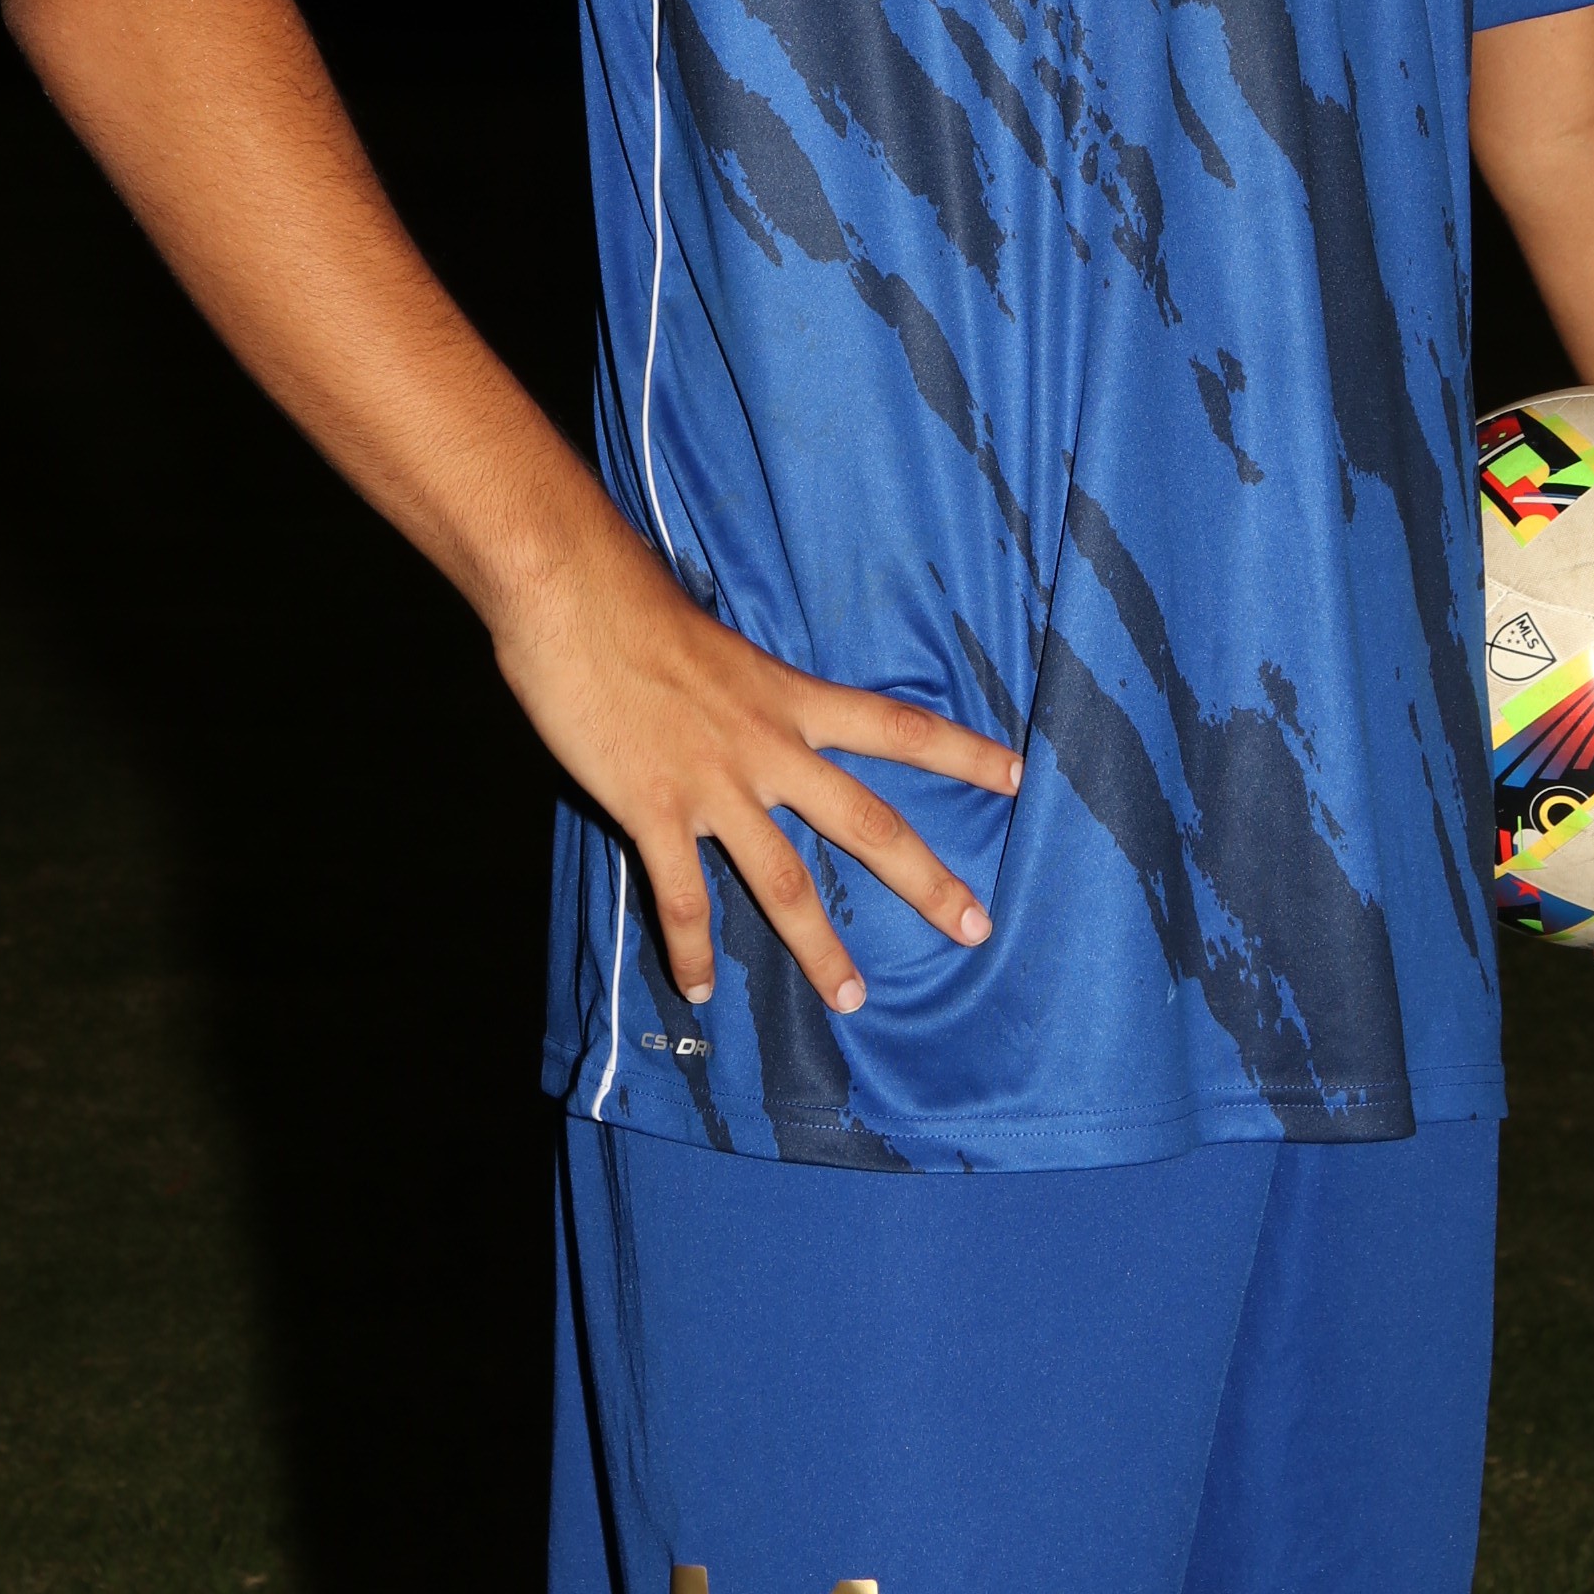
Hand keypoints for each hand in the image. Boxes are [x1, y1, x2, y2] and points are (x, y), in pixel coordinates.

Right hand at [492, 514, 1023, 1016]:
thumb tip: (742, 711)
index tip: (1018, 775)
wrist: (574, 595)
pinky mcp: (652, 807)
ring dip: (819, 947)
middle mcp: (768, 746)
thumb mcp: (717, 645)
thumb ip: (742, 692)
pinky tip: (701, 989)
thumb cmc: (635, 604)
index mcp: (790, 697)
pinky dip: (691, 949)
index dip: (961, 753)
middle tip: (978, 927)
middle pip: (868, 822)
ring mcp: (713, 783)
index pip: (898, 725)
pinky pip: (682, 897)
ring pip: (784, 882)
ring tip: (852, 999)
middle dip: (927, 879)